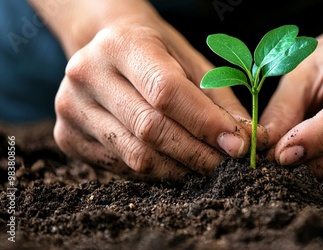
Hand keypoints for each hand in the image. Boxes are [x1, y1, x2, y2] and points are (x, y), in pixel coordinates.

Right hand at [53, 16, 251, 179]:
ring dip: (180, 169)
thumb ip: (220, 101)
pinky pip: (120, 167)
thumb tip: (250, 142)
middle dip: (197, 154)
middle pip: (151, 129)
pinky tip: (174, 164)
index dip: (206, 124)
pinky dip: (155, 173)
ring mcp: (71, 106)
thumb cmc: (158, 53)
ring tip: (205, 167)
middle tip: (226, 165)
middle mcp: (88, 73)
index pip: (167, 92)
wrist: (107, 48)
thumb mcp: (192, 63)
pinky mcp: (65, 135)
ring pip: (136, 155)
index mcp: (123, 45)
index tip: (238, 146)